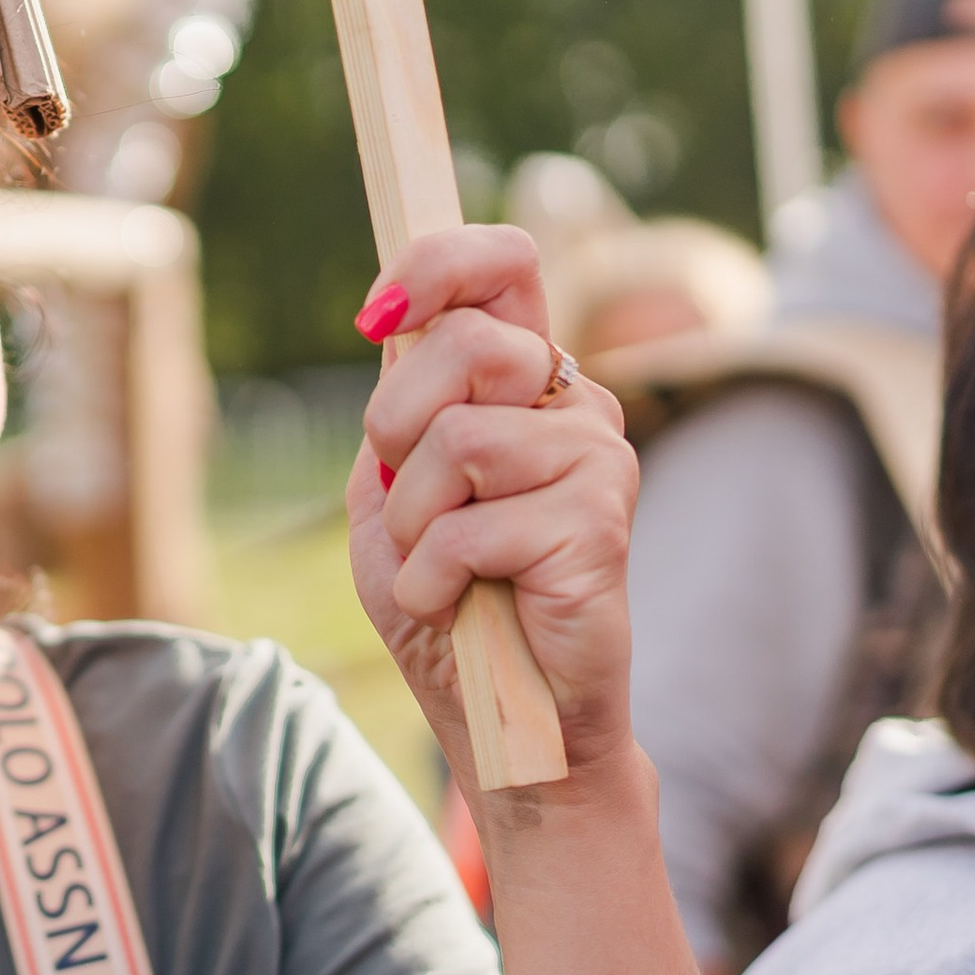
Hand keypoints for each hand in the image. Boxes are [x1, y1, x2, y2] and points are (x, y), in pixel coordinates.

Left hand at [348, 227, 638, 786]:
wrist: (501, 710)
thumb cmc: (448, 600)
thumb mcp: (392, 493)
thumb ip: (397, 414)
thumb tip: (395, 327)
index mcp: (523, 380)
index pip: (502, 265)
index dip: (435, 265)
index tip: (375, 314)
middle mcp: (572, 402)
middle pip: (465, 343)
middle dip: (396, 426)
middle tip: (407, 500)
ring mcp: (596, 457)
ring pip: (458, 439)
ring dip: (415, 523)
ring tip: (445, 568)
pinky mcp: (599, 522)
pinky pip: (469, 526)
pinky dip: (431, 578)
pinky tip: (459, 603)